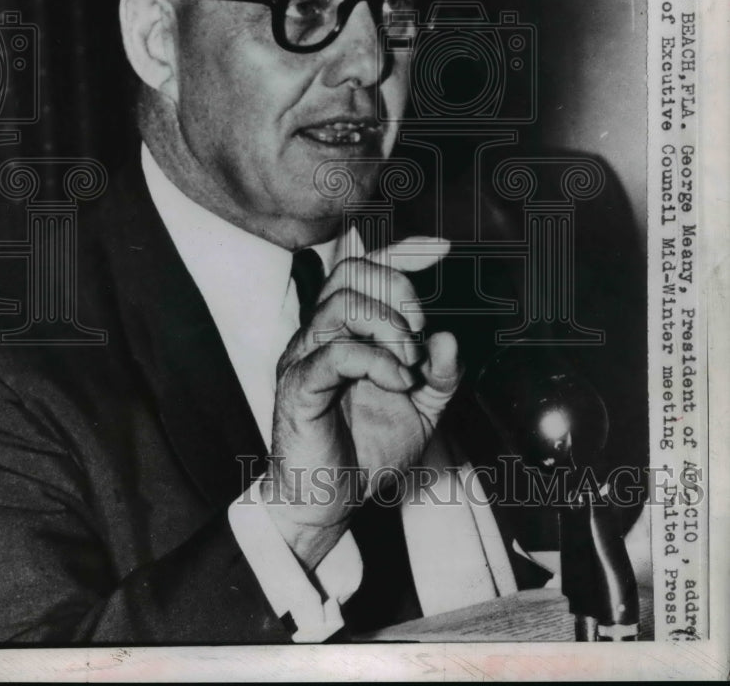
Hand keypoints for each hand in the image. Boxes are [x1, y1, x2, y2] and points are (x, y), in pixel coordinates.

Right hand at [263, 237, 460, 569]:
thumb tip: (449, 338)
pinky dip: (377, 361)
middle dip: (398, 288)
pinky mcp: (299, 385)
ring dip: (388, 326)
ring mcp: (306, 356)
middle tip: (419, 329)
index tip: (442, 250)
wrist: (330, 499)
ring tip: (408, 363)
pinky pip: (336, 352)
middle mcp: (321, 333)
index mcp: (347, 330)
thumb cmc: (366, 450)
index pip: (368, 268)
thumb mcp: (422, 411)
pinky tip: (397, 383)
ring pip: (341, 303)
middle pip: (352, 271)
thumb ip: (440, 375)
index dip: (403, 251)